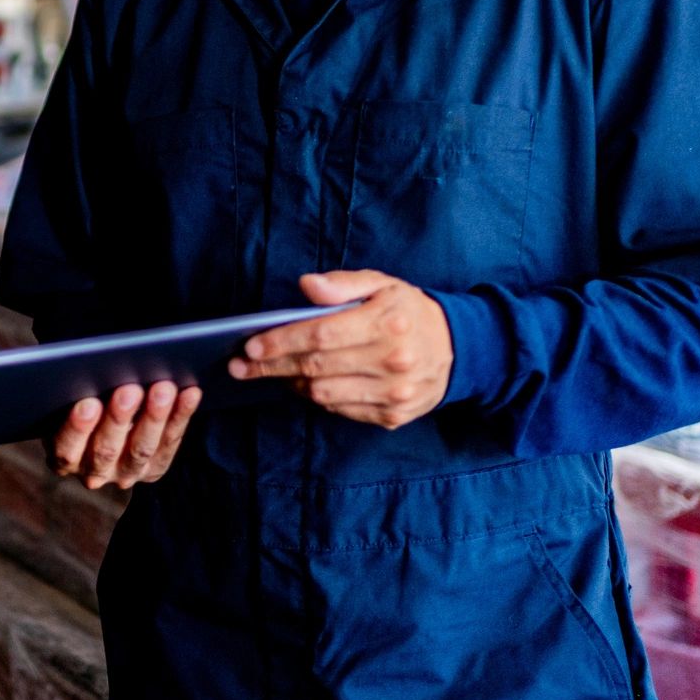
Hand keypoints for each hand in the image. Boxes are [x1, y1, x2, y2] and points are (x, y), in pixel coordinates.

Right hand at [46, 380, 202, 489]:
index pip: (67, 450)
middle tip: (129, 389)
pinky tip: (189, 393)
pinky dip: (180, 416)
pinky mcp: (153, 469)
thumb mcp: (67, 401)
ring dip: (154, 417)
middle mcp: (93, 472)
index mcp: (64, 457)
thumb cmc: (78, 400)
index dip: (78, 428)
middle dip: (119, 418)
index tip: (88, 403)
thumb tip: (86, 366)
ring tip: (163, 388)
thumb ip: (72, 390)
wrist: (102, 423)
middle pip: (106, 449)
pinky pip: (169, 444)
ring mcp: (126, 473)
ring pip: (141, 449)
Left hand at [227, 270, 452, 428]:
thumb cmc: (408, 311)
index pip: (321, 335)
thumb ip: (342, 284)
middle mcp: (393, 361)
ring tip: (270, 371)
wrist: (459, 349)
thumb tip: (305, 285)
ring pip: (324, 394)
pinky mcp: (394, 416)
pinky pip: (341, 410)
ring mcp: (394, 393)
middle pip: (316, 368)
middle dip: (271, 366)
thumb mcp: (382, 284)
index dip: (281, 341)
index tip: (250, 345)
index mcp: (388, 323)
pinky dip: (318, 397)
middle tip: (240, 364)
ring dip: (291, 383)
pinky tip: (304, 383)